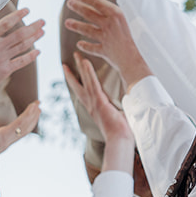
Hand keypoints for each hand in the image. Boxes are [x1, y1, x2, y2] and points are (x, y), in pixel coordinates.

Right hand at [0, 9, 44, 104]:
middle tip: (42, 21)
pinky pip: (21, 61)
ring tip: (42, 32)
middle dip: (33, 26)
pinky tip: (37, 51)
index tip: (26, 10)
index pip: (5, 23)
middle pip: (19, 33)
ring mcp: (2, 58)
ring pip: (22, 45)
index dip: (18, 15)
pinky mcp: (5, 70)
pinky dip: (31, 56)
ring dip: (34, 38)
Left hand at [0, 101, 39, 177]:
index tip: (26, 116)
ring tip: (38, 106)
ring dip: (32, 115)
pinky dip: (27, 116)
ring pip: (23, 126)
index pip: (12, 131)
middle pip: (22, 128)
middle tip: (38, 108)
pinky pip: (20, 125)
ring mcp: (7, 139)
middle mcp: (5, 141)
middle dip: (30, 118)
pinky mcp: (6, 137)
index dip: (20, 123)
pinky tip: (34, 108)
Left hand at [63, 0, 151, 87]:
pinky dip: (85, 46)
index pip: (98, 3)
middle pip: (90, 14)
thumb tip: (115, 5)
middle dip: (78, 8)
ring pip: (87, 30)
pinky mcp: (105, 51)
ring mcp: (106, 38)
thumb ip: (121, 14)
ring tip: (67, 23)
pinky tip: (79, 44)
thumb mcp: (133, 20)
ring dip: (76, 26)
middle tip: (69, 3)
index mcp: (117, 15)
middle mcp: (109, 25)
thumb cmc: (141, 39)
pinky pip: (92, 48)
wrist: (139, 61)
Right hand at [64, 56, 133, 170]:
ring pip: (85, 81)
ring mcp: (94, 103)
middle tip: (65, 64)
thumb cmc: (121, 134)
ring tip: (76, 55)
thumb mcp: (119, 118)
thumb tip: (129, 103)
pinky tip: (85, 62)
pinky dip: (88, 72)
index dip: (77, 84)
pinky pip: (93, 83)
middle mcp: (91, 106)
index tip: (73, 77)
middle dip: (72, 74)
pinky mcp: (100, 101)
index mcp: (95, 110)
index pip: (84, 94)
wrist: (120, 141)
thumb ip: (120, 110)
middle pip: (78, 86)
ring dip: (80, 67)